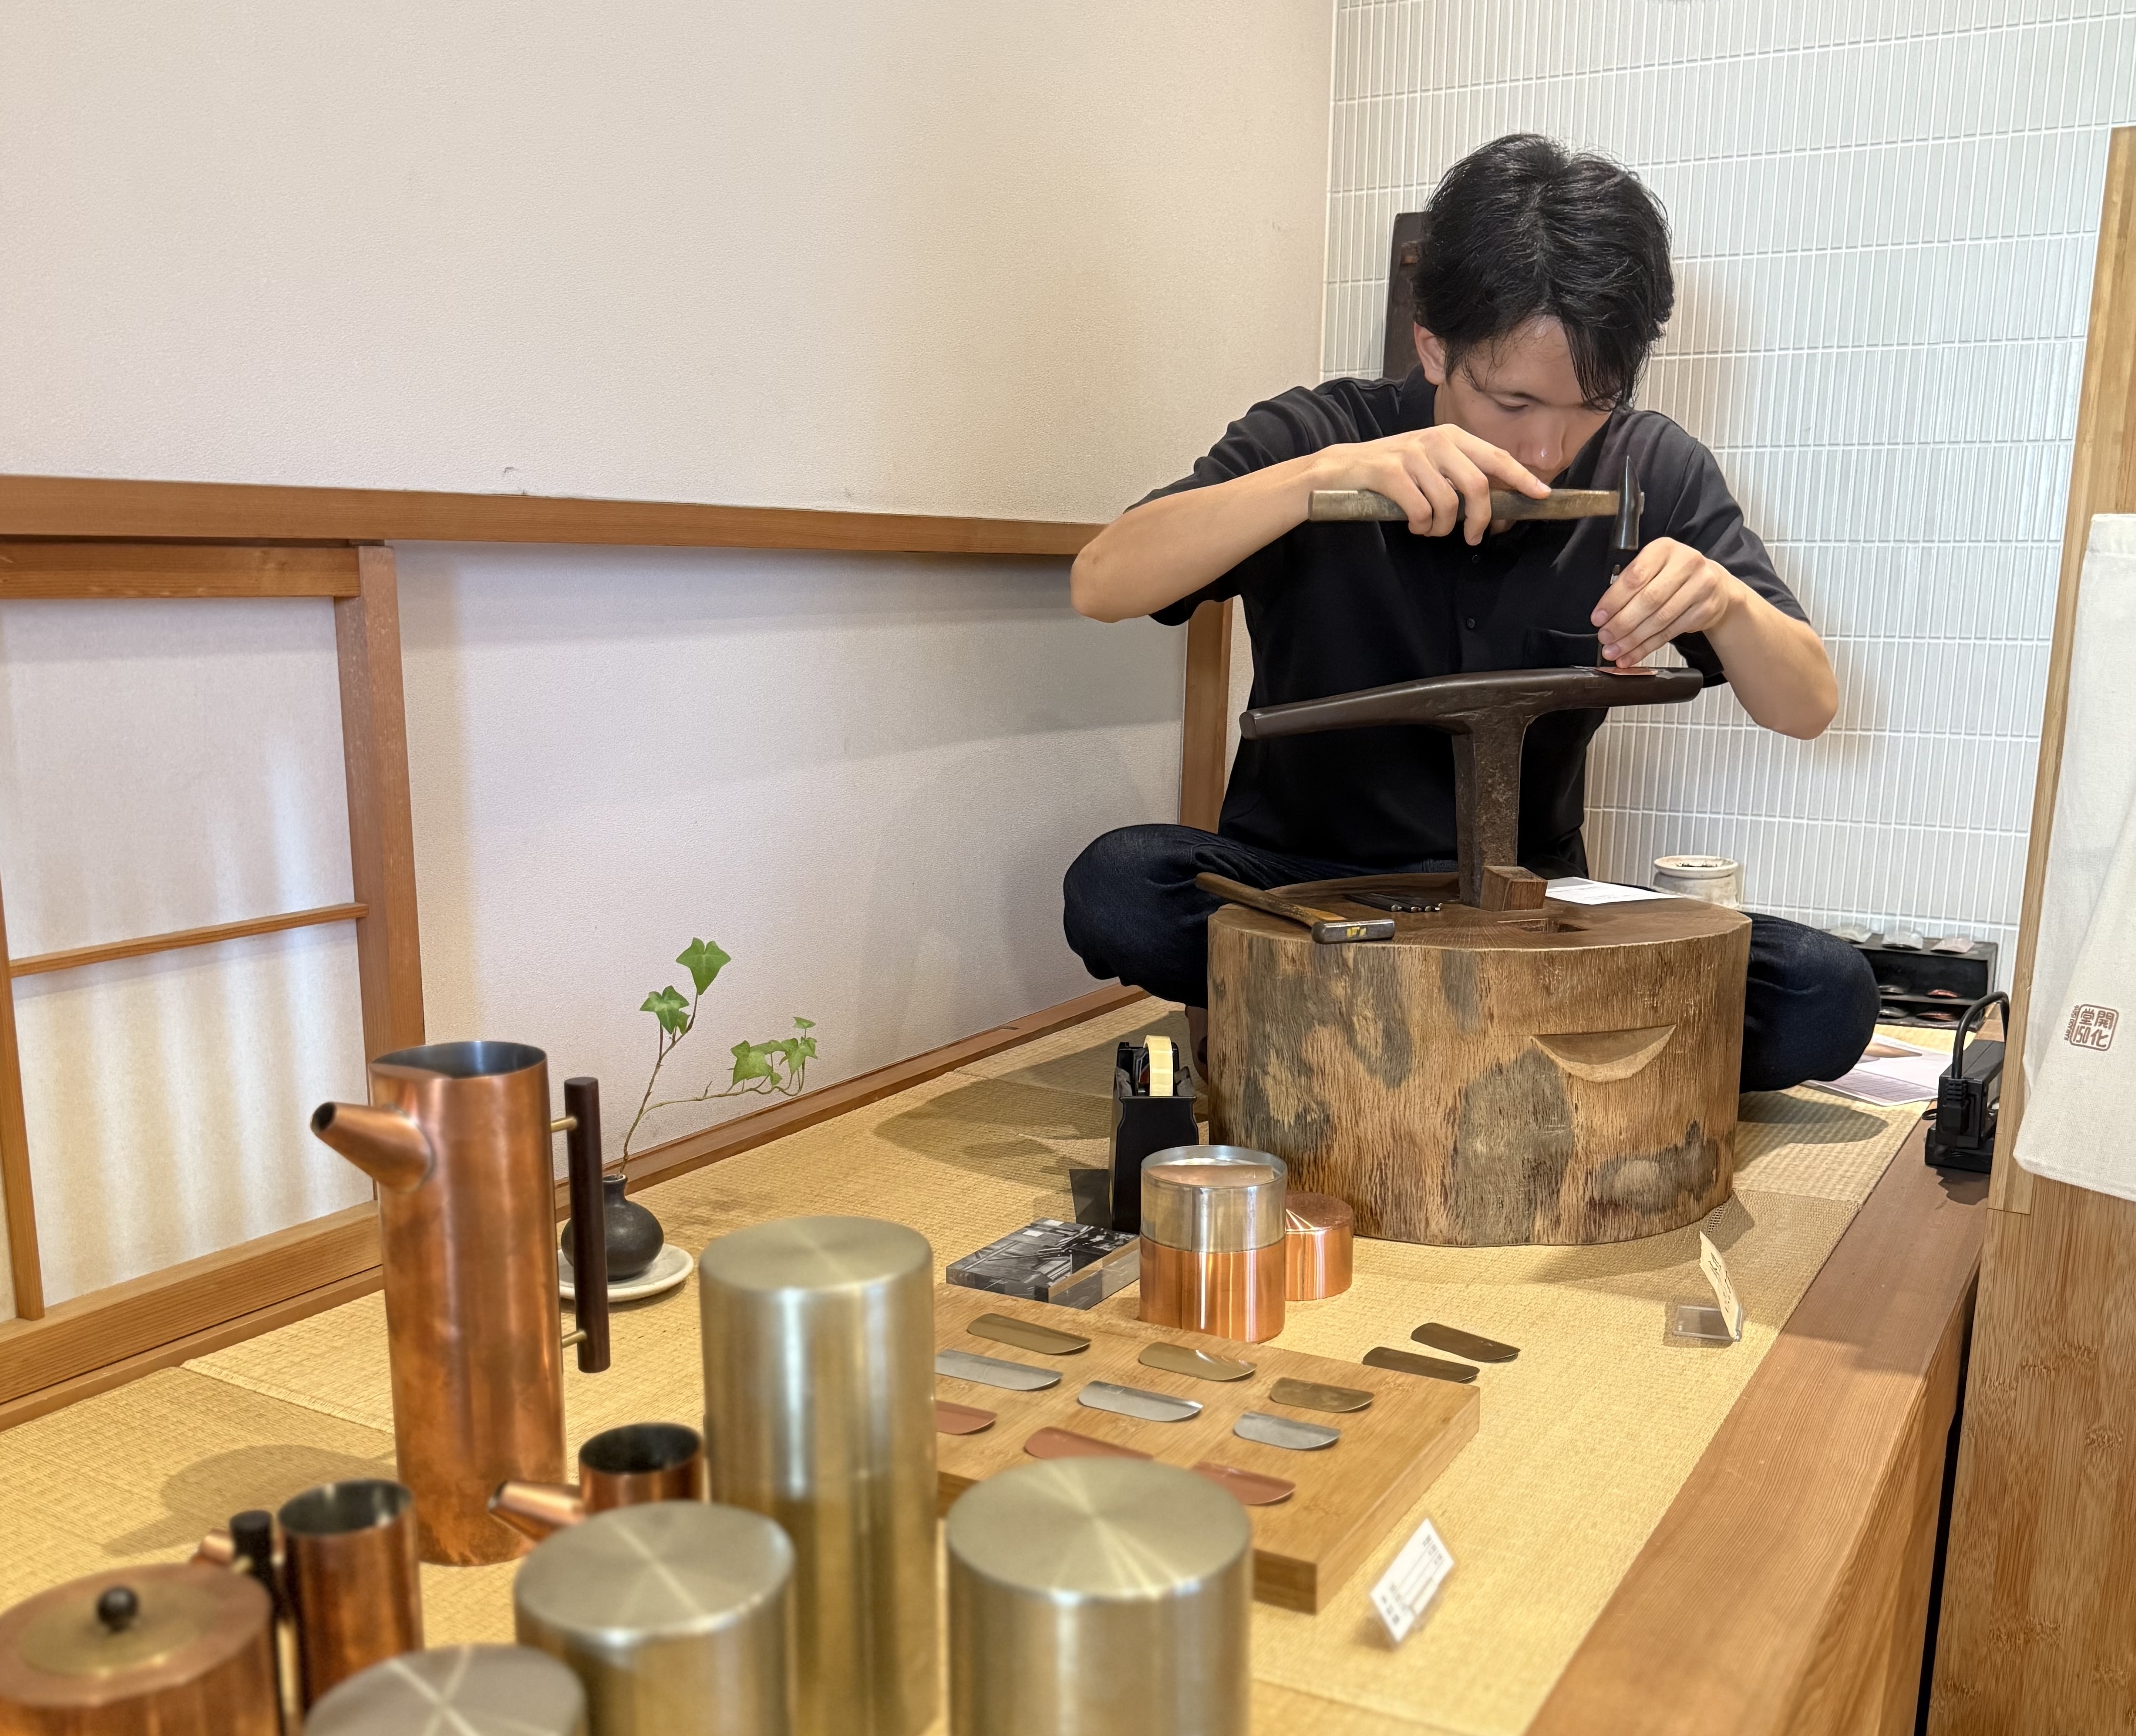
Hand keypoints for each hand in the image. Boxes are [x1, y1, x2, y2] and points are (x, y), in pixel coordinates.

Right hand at [1308, 427, 1547, 544]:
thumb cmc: (1390, 472)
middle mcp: (1436, 440)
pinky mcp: (1390, 472)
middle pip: (1477, 485)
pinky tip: (1412, 524)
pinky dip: (1420, 525)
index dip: (1521, 477)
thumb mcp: (1429, 464)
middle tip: (1473, 537)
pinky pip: (1421, 510)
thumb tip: (1493, 502)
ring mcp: (1413, 454)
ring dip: (1441, 527)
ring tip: (1428, 529)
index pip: (1496, 457)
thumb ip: (1458, 474)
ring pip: (1448, 504)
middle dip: (1480, 518)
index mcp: (1451, 436)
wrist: (1341, 469)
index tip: (1542, 494)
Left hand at [1592, 538, 1743, 666]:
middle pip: (1649, 599)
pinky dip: (1647, 647)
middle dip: (1622, 623)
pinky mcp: (1705, 610)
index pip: (1635, 576)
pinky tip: (1632, 655)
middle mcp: (1686, 563)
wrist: (1715, 585)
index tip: (1598, 618)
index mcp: (1664, 549)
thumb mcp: (1653, 567)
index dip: (1614, 600)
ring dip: (1633, 639)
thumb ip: (1630, 584)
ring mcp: (1700, 587)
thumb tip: (1604, 615)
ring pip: (1660, 619)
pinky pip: (1670, 633)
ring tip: (1614, 650)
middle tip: (1605, 637)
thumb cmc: (1674, 576)